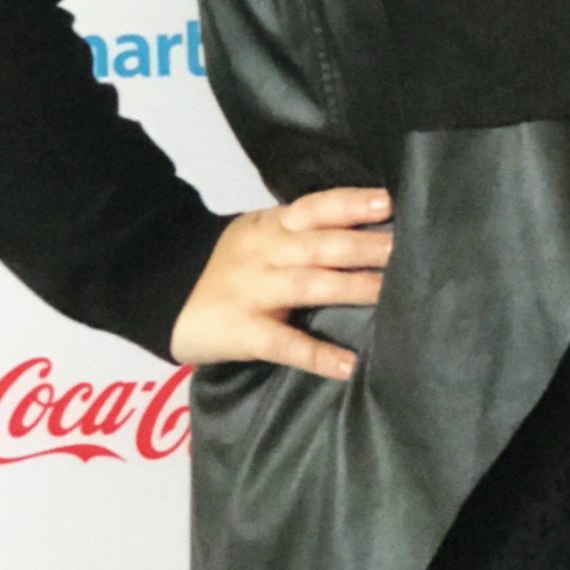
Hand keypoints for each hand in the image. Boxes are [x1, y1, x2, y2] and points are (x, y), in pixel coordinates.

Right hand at [170, 187, 392, 379]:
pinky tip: (347, 365)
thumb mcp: (262, 235)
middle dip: (365, 247)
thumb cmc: (233, 265)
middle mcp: (266, 253)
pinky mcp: (243, 332)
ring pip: (309, 285)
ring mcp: (253, 292)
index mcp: (273, 225)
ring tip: (390, 293)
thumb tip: (375, 229)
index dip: (352, 204)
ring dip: (352, 288)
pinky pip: (284, 344)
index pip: (317, 208)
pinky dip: (316, 354)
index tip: (390, 203)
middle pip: (321, 246)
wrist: (163, 294)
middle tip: (406, 248)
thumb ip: (306, 231)